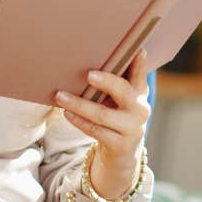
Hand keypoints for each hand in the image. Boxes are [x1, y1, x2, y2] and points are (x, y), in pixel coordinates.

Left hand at [53, 51, 150, 196]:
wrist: (122, 150)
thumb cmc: (117, 114)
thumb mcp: (121, 97)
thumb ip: (116, 80)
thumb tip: (94, 56)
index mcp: (140, 92)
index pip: (140, 75)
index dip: (139, 64)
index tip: (138, 51)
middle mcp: (140, 109)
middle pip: (123, 91)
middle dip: (106, 82)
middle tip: (88, 75)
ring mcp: (132, 128)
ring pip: (103, 114)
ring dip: (79, 104)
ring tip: (60, 96)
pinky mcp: (119, 144)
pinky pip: (95, 130)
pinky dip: (79, 121)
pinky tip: (66, 113)